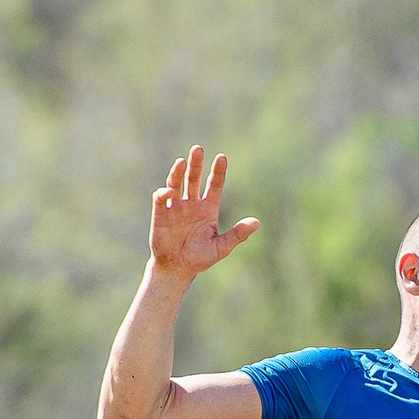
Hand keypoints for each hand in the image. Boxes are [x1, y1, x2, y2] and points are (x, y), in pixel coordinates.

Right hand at [149, 145, 258, 278]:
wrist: (177, 269)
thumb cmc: (200, 258)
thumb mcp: (222, 247)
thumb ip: (237, 234)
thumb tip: (257, 222)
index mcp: (208, 209)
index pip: (214, 185)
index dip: (218, 172)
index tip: (222, 158)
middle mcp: (192, 204)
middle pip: (194, 179)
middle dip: (196, 165)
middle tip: (198, 149)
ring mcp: (176, 207)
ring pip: (176, 184)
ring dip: (178, 173)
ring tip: (182, 162)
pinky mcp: (160, 214)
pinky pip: (161, 200)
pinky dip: (163, 193)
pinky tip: (168, 191)